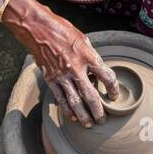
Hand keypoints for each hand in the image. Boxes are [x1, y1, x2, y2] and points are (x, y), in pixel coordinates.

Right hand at [9, 1, 117, 127]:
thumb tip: (98, 72)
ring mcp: (62, 76)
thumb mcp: (83, 39)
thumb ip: (91, 57)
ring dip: (84, 115)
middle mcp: (76, 68)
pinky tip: (73, 117)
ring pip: (75, 102)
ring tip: (89, 124)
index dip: (113, 89)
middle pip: (91, 96)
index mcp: (88, 56)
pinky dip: (67, 110)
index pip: (107, 77)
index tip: (114, 96)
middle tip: (103, 119)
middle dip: (99, 110)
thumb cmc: (62, 31)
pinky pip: (60, 99)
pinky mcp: (51, 80)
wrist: (38, 30)